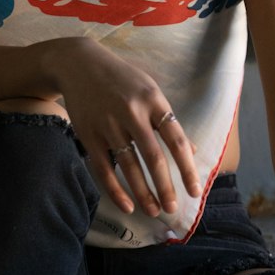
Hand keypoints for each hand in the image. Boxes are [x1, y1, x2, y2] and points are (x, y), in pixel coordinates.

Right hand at [49, 36, 200, 217]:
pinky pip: (104, 168)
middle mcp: (132, 112)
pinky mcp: (89, 134)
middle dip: (165, 187)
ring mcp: (108, 124)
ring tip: (154, 211)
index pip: (176, 139)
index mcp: (153, 100)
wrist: (78, 64)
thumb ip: (169, 119)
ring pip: (129, 166)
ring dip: (143, 193)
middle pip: (153, 157)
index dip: (187, 168)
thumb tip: (192, 150)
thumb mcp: (150, 90)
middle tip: (173, 210)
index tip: (195, 191)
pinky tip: (127, 206)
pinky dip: (116, 190)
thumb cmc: (121, 79)